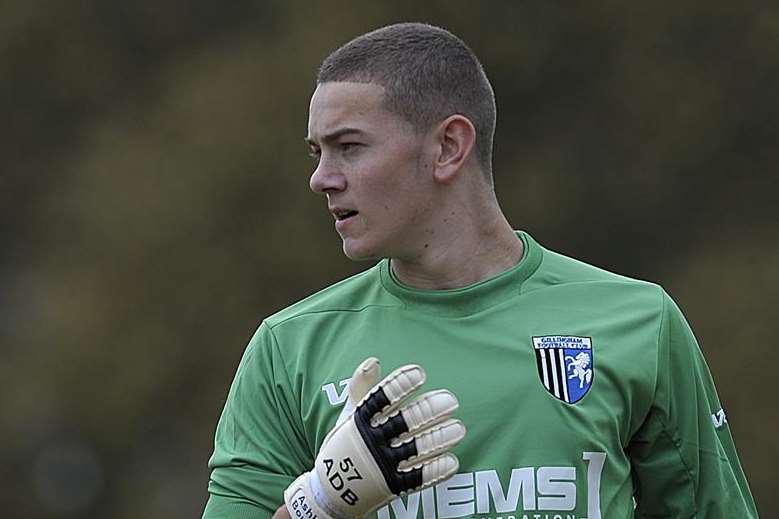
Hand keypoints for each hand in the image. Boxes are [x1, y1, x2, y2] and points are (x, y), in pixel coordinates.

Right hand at [284, 358, 464, 518]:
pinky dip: (435, 470)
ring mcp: (381, 466)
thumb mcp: (351, 415)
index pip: (380, 398)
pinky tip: (451, 460)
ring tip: (458, 428)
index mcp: (359, 420)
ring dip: (439, 438)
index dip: (400, 385)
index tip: (420, 373)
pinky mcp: (392, 487)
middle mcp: (370, 442)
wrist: (331, 492)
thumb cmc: (346, 444)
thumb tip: (373, 360)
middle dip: (429, 410)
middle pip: (404, 422)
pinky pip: (417, 479)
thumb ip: (364, 387)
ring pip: (416, 449)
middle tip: (451, 401)